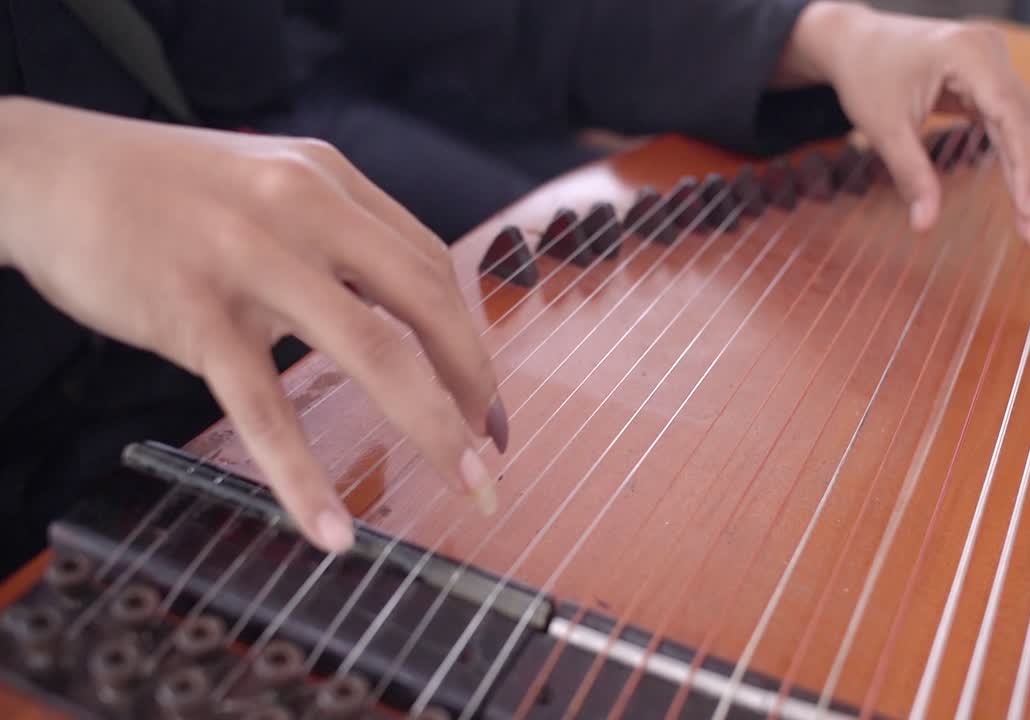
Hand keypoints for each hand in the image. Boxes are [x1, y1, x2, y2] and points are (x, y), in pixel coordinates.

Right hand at [0, 98, 505, 552]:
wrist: (43, 172)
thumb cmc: (158, 191)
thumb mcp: (265, 184)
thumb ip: (328, 236)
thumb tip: (387, 312)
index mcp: (329, 181)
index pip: (427, 263)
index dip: (468, 334)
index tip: (484, 391)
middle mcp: (304, 210)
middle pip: (424, 301)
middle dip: (474, 380)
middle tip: (494, 445)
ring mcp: (251, 259)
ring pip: (368, 350)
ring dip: (430, 423)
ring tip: (468, 482)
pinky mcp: (194, 313)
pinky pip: (263, 407)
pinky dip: (302, 474)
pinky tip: (330, 527)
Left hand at [775, 1, 1029, 243]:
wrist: (853, 38)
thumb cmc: (864, 76)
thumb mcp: (882, 127)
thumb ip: (910, 174)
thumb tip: (924, 227)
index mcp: (970, 55)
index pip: (1011, 117)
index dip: (1025, 167)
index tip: (1028, 211)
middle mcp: (992, 53)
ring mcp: (995, 62)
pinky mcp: (990, 76)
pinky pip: (1019, 119)